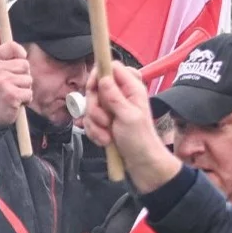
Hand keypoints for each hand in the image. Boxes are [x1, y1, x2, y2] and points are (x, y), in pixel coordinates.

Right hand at [0, 40, 33, 129]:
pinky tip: (15, 103)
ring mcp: (2, 83)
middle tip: (10, 85)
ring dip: (24, 90)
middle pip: (24, 64)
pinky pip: (28, 93)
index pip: (12, 46)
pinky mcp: (11, 96)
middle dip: (22, 76)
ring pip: (28, 80)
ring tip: (12, 94)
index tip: (17, 63)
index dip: (20, 55)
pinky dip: (25, 100)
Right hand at [83, 66, 179, 193]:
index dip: (98, 75)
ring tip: (107, 136)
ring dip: (94, 123)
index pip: (111, 67)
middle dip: (94, 107)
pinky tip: (104, 141)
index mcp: (132, 88)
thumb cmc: (141, 141)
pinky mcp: (104, 122)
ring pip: (90, 106)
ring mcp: (112, 109)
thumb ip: (114, 96)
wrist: (142, 165)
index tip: (93, 88)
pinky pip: (89, 121)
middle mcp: (121, 95)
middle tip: (105, 121)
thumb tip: (103, 77)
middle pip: (95, 87)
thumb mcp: (128, 117)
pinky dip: (94, 132)